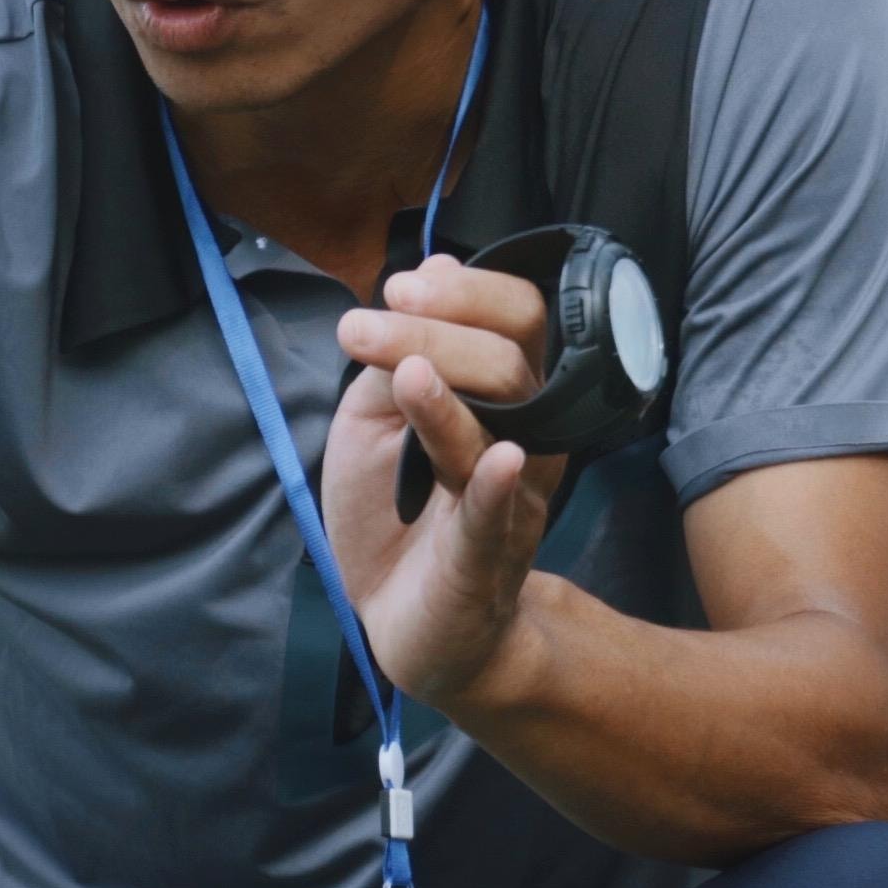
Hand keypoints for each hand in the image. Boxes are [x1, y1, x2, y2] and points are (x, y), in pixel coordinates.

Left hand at [320, 254, 567, 708]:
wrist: (404, 618)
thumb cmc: (395, 508)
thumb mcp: (374, 418)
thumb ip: (399, 352)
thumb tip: (433, 268)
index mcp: (503, 398)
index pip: (516, 321)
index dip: (468, 294)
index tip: (398, 286)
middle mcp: (523, 439)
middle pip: (509, 365)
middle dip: (440, 332)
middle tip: (364, 325)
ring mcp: (510, 500)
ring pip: (503, 430)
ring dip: (448, 396)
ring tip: (404, 370)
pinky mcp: (485, 559)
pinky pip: (497, 517)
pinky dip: (496, 485)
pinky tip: (495, 456)